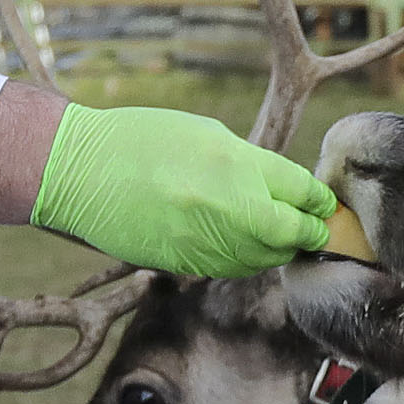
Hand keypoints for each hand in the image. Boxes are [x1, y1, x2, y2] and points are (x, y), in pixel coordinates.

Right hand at [25, 104, 338, 277]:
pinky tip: (243, 246)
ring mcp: (206, 241)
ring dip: (279, 250)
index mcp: (235, 163)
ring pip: (264, 258)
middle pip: (291, 233)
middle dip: (308, 232)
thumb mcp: (205, 135)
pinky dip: (247, 260)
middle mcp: (227, 207)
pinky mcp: (185, 264)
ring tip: (283, 239)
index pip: (300, 191)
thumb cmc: (140, 141)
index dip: (318, 201)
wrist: (79, 171)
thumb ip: (249, 164)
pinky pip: (232, 268)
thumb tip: (283, 190)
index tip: (324, 205)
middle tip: (316, 230)